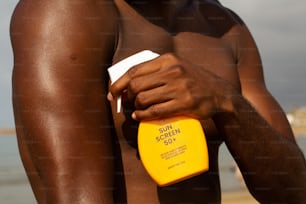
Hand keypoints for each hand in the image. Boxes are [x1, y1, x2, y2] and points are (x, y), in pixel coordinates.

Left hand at [108, 53, 237, 120]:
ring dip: (135, 107)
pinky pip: (155, 111)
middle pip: (135, 85)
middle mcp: (173, 71)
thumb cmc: (193, 80)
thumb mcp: (177, 66)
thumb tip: (127, 82)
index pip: (134, 70)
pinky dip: (143, 116)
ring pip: (143, 99)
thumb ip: (155, 70)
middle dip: (127, 96)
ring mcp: (179, 87)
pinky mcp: (184, 103)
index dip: (118, 83)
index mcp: (168, 60)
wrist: (220, 93)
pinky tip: (140, 117)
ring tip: (137, 110)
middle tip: (128, 102)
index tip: (112, 93)